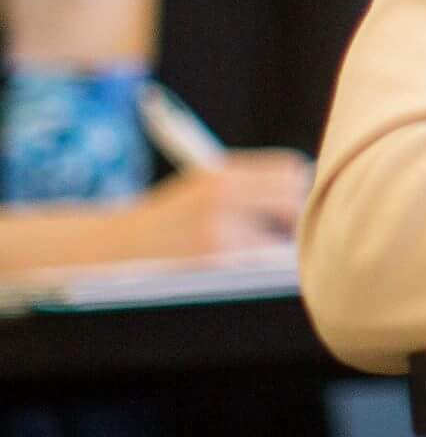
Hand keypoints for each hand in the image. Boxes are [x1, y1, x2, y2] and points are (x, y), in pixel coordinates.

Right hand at [113, 150, 310, 259]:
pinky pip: (262, 262)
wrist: (115, 251)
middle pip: (292, 200)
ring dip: (279, 245)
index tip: (291, 200)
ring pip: (282, 237)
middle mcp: (222, 198)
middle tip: (285, 230)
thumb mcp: (201, 187)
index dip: (295, 186)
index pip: (288, 169)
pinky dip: (262, 265)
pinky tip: (247, 267)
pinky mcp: (215, 262)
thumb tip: (299, 188)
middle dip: (294, 217)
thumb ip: (247, 184)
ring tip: (262, 250)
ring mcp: (219, 232)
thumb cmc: (168, 220)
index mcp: (221, 175)